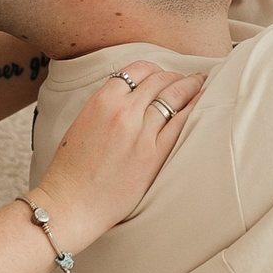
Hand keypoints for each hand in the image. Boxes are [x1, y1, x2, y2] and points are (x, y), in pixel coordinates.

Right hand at [35, 60, 207, 253]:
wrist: (70, 203)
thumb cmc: (71, 170)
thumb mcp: (82, 124)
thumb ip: (106, 107)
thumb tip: (130, 98)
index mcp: (102, 100)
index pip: (137, 70)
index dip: (154, 70)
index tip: (162, 74)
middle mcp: (123, 111)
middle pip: (159, 80)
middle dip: (176, 76)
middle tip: (188, 78)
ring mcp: (140, 132)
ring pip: (173, 96)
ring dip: (190, 87)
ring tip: (200, 84)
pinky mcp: (154, 155)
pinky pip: (180, 123)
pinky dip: (194, 108)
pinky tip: (202, 103)